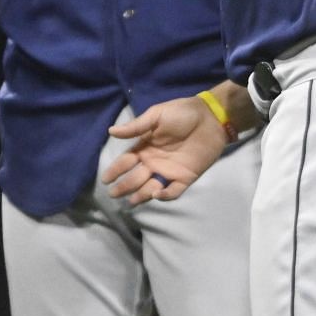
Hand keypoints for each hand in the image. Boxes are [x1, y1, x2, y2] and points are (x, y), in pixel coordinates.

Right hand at [100, 95, 231, 204]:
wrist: (210, 118)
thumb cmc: (181, 113)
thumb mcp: (156, 115)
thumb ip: (136, 126)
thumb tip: (111, 131)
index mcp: (145, 147)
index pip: (126, 162)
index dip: (115, 171)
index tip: (105, 179)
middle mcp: (154, 162)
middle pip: (135, 178)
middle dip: (124, 187)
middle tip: (113, 194)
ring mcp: (169, 172)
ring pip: (150, 188)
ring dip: (140, 195)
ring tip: (131, 202)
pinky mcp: (185, 178)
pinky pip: (173, 191)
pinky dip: (165, 195)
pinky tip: (157, 194)